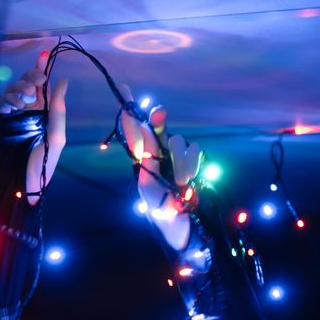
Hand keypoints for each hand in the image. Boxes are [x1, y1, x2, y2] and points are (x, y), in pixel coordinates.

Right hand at [0, 51, 68, 205]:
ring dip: (18, 89)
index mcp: (44, 111)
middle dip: (30, 78)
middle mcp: (28, 110)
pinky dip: (7, 99)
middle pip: (26, 83)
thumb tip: (63, 81)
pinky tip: (14, 106)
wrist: (25, 182)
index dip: (41, 68)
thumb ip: (58, 109)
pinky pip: (1, 103)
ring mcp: (14, 115)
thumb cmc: (44, 163)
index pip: (42, 85)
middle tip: (36, 84)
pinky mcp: (0, 121)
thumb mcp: (57, 135)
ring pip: (13, 90)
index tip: (44, 53)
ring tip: (25, 100)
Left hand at [118, 84, 200, 250]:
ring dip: (180, 161)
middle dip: (158, 121)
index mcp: (142, 163)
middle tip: (158, 113)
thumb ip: (148, 162)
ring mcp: (177, 159)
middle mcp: (159, 157)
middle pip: (157, 128)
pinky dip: (193, 164)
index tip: (124, 89)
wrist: (186, 230)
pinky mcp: (193, 162)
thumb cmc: (162, 215)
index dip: (129, 112)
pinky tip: (191, 181)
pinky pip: (195, 149)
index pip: (134, 133)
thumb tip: (145, 137)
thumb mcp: (150, 190)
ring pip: (179, 140)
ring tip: (180, 183)